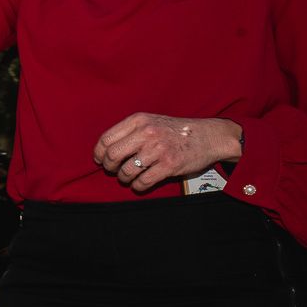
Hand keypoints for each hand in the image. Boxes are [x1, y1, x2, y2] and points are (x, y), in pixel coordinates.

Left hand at [93, 113, 242, 192]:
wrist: (207, 137)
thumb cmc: (174, 131)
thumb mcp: (150, 121)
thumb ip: (130, 131)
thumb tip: (105, 149)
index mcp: (138, 120)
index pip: (107, 138)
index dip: (99, 153)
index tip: (99, 160)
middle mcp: (146, 133)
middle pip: (113, 155)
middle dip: (109, 167)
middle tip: (112, 170)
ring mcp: (158, 150)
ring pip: (127, 170)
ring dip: (123, 178)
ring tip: (126, 178)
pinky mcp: (169, 165)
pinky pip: (143, 181)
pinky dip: (137, 186)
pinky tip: (138, 184)